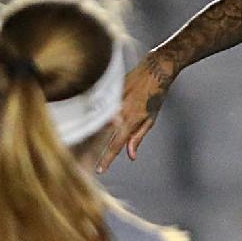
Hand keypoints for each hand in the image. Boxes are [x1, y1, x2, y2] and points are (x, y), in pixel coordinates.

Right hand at [98, 53, 173, 173]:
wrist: (154, 69)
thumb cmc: (155, 96)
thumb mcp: (150, 119)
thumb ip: (137, 137)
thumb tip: (131, 156)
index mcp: (131, 120)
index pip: (116, 145)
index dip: (107, 159)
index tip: (99, 171)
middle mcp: (120, 111)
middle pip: (103, 135)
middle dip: (96, 147)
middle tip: (87, 160)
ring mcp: (113, 99)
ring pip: (100, 120)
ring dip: (95, 129)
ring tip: (91, 133)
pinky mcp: (109, 90)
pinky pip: (101, 105)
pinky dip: (99, 112)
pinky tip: (97, 111)